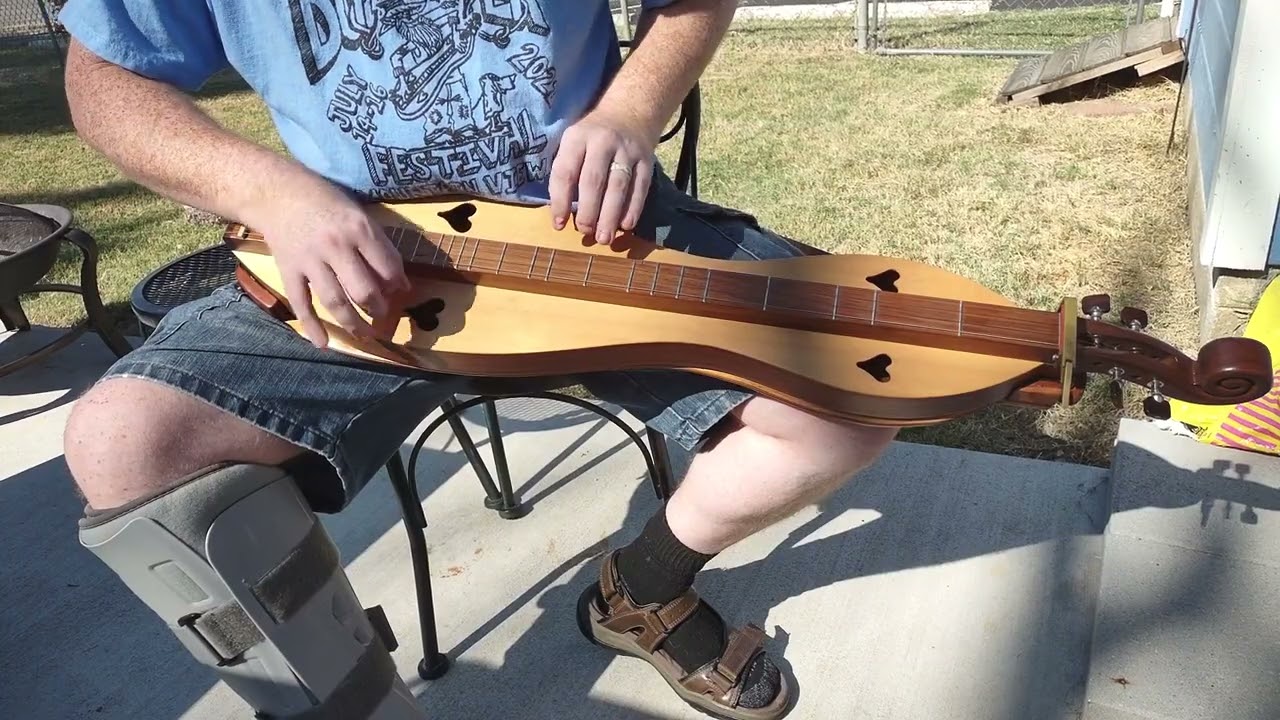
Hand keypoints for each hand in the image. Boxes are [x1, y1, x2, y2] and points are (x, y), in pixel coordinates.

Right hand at [255, 177, 410, 348]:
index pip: (387, 268)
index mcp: (358, 229)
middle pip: (364, 291)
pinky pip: (301, 304)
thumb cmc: (324, 200)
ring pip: (335, 302)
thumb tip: (400, 282)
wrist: (276, 193)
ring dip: (354, 323)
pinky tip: (324, 343)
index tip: (399, 293)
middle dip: (378, 309)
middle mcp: (335, 247)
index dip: (397, 285)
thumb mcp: (358, 213)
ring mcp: (310, 261)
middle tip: (382, 315)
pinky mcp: (289, 271)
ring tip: (366, 334)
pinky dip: (312, 326)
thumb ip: (379, 246)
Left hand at [549, 104, 659, 243]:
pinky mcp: (646, 161)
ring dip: (610, 215)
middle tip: (585, 233)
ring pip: (618, 186)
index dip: (560, 200)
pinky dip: (633, 209)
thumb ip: (566, 171)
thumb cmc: (593, 135)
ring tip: (604, 238)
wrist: (630, 112)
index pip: (565, 171)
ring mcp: (627, 151)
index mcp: (577, 138)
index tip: (558, 224)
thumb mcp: (573, 142)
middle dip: (588, 211)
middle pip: (593, 180)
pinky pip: (640, 188)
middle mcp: (602, 142)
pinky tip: (626, 226)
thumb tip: (561, 212)